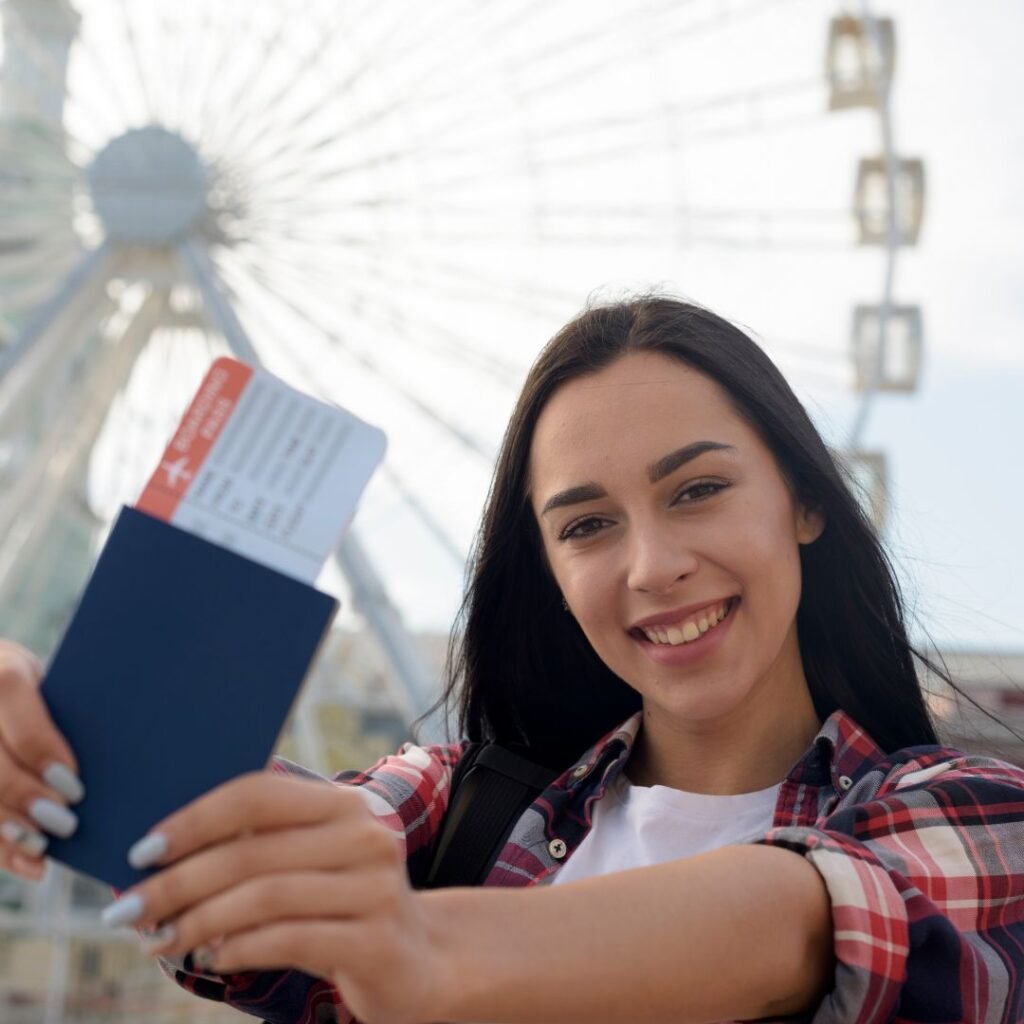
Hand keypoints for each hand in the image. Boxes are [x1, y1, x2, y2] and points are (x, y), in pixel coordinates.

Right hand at [0, 640, 84, 879]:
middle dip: (25, 794)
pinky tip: (30, 863)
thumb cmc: (53, 683)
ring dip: (7, 827)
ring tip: (44, 849)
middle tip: (64, 822)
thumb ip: (82, 708)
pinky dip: (0, 846)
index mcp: (3, 669)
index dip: (41, 746)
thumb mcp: (63, 680)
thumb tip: (141, 737)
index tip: (74, 783)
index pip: (13, 699)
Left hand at [111, 772, 451, 1023]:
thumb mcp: (310, 862)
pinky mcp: (377, 941)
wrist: (419, 961)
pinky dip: (239, 948)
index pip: (260, 794)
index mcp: (345, 803)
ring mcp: (376, 888)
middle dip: (178, 882)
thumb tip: (162, 852)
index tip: (143, 851)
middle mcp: (365, 836)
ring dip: (199, 921)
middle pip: (253, 851)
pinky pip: (290, 940)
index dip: (196, 818)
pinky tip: (213, 957)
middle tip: (127, 909)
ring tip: (158, 940)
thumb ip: (259, 846)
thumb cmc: (341, 906)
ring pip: (265, 896)